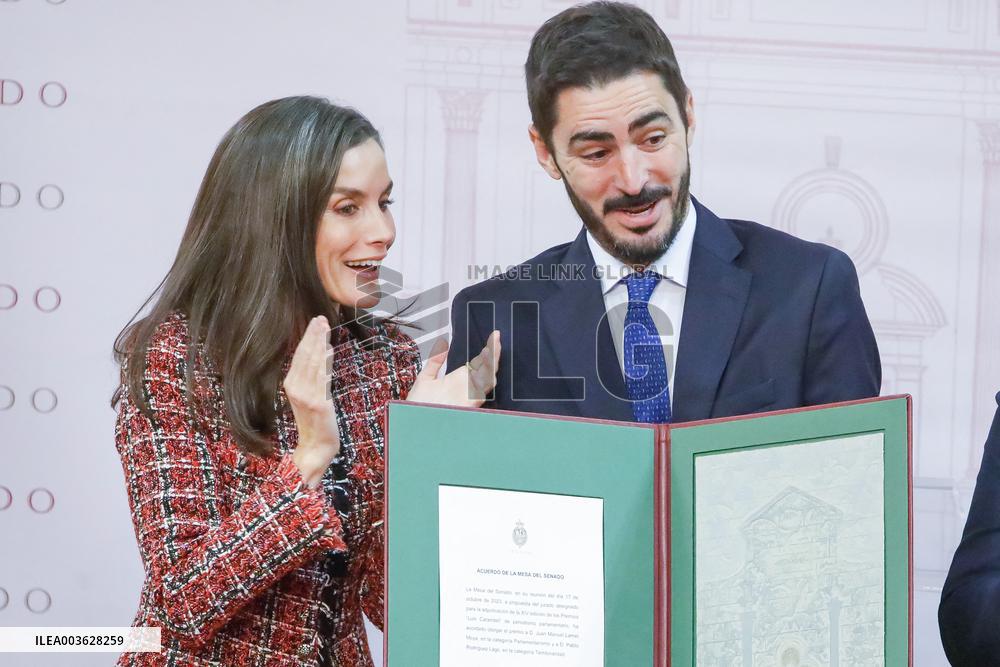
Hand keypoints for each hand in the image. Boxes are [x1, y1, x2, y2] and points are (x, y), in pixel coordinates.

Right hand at [284, 316, 339, 487]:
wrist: (315, 447)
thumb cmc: (315, 421)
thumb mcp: (309, 395)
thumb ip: (314, 375)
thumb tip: (323, 351)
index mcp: (291, 385)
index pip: (299, 355)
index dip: (307, 337)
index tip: (315, 321)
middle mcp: (295, 388)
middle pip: (305, 356)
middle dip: (313, 335)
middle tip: (320, 318)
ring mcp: (306, 396)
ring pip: (313, 364)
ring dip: (319, 344)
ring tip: (325, 328)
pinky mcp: (318, 403)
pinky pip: (322, 379)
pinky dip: (325, 363)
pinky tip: (329, 350)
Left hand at [406, 331, 500, 407]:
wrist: (413, 425)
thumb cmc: (418, 406)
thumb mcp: (425, 379)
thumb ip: (435, 361)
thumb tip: (443, 343)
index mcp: (458, 380)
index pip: (478, 363)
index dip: (486, 351)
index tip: (492, 336)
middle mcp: (466, 388)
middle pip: (485, 369)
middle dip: (493, 354)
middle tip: (496, 337)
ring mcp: (467, 396)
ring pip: (486, 379)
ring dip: (491, 364)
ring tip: (494, 347)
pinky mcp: (466, 405)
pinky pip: (480, 392)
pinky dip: (486, 381)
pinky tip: (488, 370)